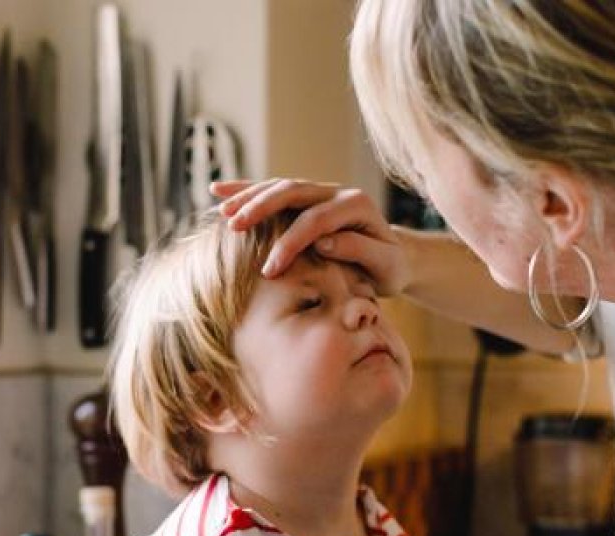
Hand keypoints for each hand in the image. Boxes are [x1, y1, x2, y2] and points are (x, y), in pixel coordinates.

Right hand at [211, 179, 411, 294]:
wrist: (396, 258)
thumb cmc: (390, 267)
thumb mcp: (385, 265)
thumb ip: (359, 250)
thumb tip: (324, 242)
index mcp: (356, 205)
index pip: (315, 220)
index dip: (290, 242)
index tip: (269, 270)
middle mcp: (336, 192)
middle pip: (292, 191)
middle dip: (261, 208)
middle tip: (234, 228)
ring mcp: (319, 192)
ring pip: (279, 186)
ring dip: (249, 197)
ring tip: (223, 213)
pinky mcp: (306, 199)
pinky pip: (273, 190)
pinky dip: (246, 189)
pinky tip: (218, 191)